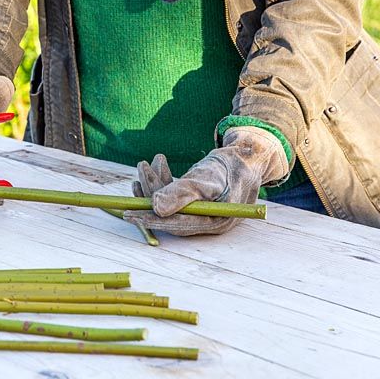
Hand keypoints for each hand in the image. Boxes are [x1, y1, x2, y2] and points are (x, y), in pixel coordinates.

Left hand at [124, 126, 288, 235]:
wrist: (249, 153)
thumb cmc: (232, 166)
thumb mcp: (207, 178)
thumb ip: (183, 192)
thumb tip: (156, 208)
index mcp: (215, 222)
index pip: (177, 225)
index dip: (151, 220)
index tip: (129, 214)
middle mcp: (209, 220)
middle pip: (171, 215)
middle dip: (149, 197)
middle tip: (134, 181)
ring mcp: (204, 210)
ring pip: (171, 202)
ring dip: (154, 184)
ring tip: (142, 165)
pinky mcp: (200, 199)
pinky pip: (176, 194)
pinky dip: (164, 180)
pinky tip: (153, 167)